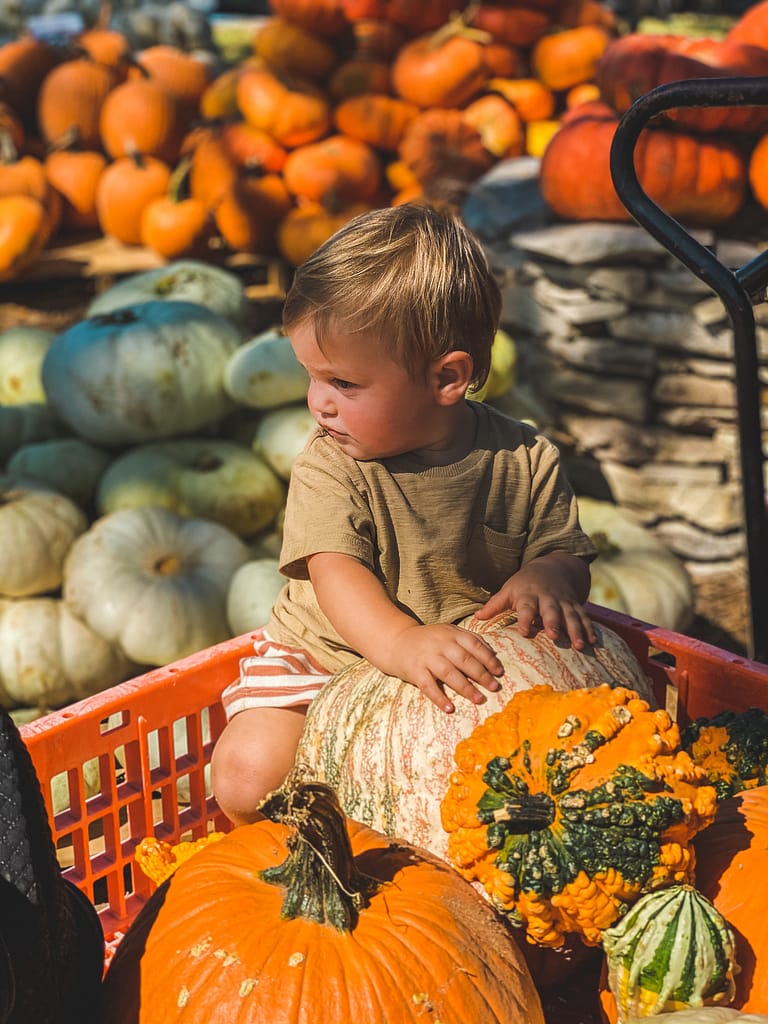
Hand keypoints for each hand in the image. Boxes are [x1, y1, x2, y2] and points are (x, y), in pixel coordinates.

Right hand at [387, 623, 503, 713]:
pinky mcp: (415, 671)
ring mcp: (427, 658)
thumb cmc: (428, 640)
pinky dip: (439, 698)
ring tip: (479, 699)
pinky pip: (429, 686)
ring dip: (466, 687)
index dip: (489, 659)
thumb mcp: (449, 632)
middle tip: (494, 687)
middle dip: (482, 675)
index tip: (499, 672)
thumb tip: (493, 654)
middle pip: (465, 660)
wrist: (397, 641)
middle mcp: (440, 644)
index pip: (475, 645)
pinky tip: (449, 708)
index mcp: (452, 634)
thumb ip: (470, 640)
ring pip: (449, 673)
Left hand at [475, 553, 596, 649]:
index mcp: (529, 595)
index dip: (525, 618)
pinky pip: (584, 617)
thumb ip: (494, 605)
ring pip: (571, 615)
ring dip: (576, 630)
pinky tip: (593, 642)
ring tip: (580, 645)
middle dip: (553, 623)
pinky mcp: (575, 605)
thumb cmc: (524, 584)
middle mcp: (548, 598)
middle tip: (554, 637)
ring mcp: (564, 602)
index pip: (526, 607)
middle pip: (551, 611)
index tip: (524, 631)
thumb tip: (475, 618)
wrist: (553, 567)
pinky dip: (589, 629)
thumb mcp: (508, 590)